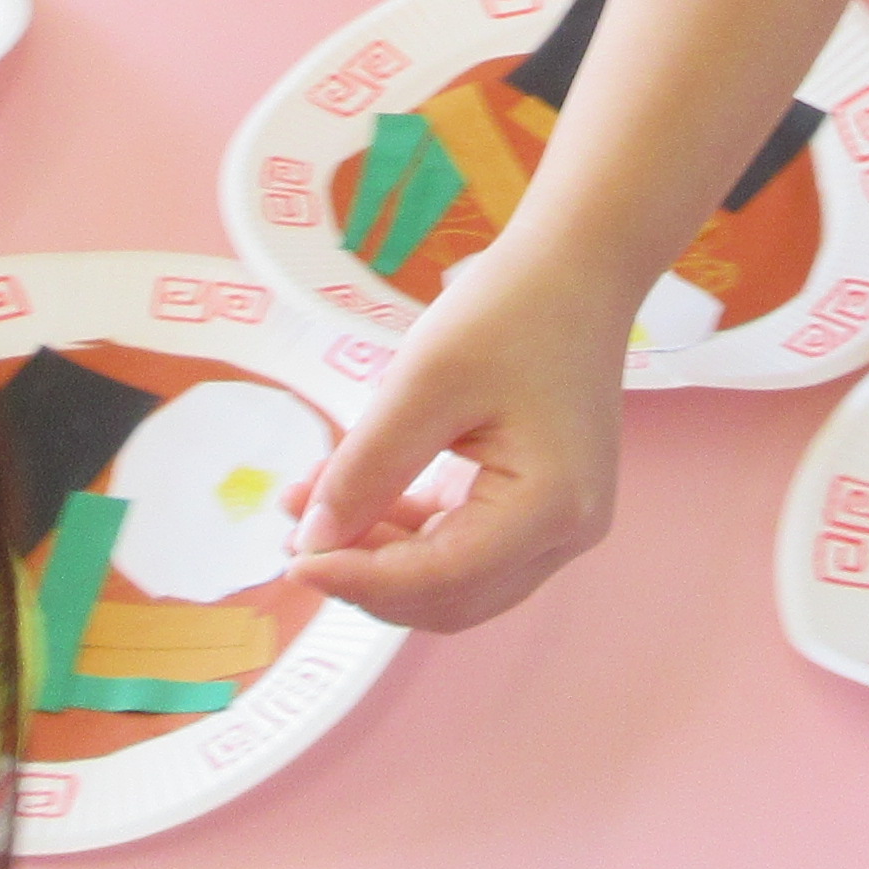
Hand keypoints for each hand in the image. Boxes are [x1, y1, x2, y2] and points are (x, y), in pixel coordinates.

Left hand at [288, 249, 623, 633]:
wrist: (575, 270)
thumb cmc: (509, 312)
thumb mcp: (423, 383)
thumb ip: (366, 468)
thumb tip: (314, 541)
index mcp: (550, 507)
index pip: (442, 579)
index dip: (360, 580)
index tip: (293, 560)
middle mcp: (565, 535)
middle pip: (450, 598)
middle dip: (367, 578)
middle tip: (295, 540)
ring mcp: (558, 527)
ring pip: (454, 583)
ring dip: (380, 559)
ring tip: (310, 515)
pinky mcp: (539, 510)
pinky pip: (465, 548)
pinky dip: (407, 535)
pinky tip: (355, 499)